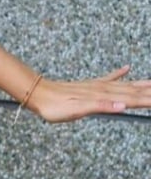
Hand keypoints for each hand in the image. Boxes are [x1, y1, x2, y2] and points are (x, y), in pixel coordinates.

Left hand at [29, 67, 150, 121]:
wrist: (38, 94)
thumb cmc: (55, 106)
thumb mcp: (78, 110)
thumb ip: (102, 107)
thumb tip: (124, 105)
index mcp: (103, 96)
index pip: (132, 99)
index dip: (148, 100)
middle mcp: (103, 89)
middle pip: (132, 91)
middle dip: (149, 92)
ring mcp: (96, 86)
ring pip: (125, 85)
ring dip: (140, 84)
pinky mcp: (89, 86)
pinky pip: (109, 78)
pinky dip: (119, 73)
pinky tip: (127, 68)